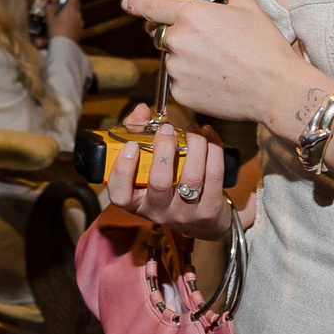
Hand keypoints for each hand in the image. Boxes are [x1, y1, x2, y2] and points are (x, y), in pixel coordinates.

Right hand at [45, 0, 83, 44]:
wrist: (63, 46)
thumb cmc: (55, 30)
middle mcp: (77, 13)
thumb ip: (50, 8)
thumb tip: (49, 1)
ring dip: (71, 14)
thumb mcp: (50, 18)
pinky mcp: (81, 30)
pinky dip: (72, 22)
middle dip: (71, 2)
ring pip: (76, 14)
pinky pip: (77, 23)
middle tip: (65, 4)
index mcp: (70, 8)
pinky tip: (66, 27)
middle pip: (75, 4)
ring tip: (62, 19)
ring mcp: (80, 22)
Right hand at [103, 104, 237, 239]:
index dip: (122, 170)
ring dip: (194, 147)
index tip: (131, 146)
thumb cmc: (168, 186)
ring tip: (192, 129)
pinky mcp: (209, 209)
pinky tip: (208, 136)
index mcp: (136, 202)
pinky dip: (212, 150)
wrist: (202, 222)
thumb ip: (138, 135)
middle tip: (166, 130)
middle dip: (163, 151)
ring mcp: (185, 212)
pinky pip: (214, 175)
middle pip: (160, 183)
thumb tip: (142, 110)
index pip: (120, 195)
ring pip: (191, 177)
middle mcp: (159, 211)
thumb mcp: (147, 168)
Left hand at [120, 0, 327, 135]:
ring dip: (186, 61)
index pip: (153, 7)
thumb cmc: (265, 47)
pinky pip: (178, 84)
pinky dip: (191, 83)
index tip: (127, 3)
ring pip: (172, 61)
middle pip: (165, 35)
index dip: (138, 4)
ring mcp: (177, 69)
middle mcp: (178, 40)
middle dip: (180, 37)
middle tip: (210, 44)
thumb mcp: (249, 8)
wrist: (276, 89)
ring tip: (218, 65)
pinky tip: (215, 81)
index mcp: (190, 15)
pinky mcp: (181, 93)